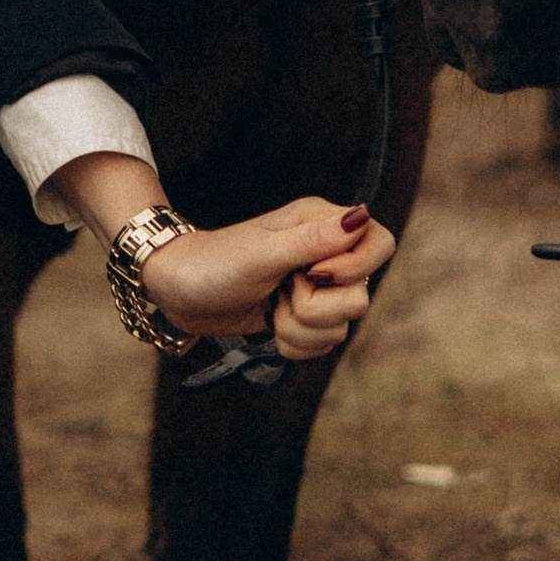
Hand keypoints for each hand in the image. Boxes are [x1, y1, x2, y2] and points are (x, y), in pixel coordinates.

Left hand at [143, 200, 392, 363]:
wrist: (178, 292)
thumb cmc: (214, 264)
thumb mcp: (263, 253)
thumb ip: (315, 240)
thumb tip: (362, 215)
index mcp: (322, 224)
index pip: (381, 243)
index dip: (358, 268)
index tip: (316, 274)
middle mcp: (327, 254)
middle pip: (361, 299)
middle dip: (315, 309)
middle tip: (281, 290)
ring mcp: (317, 289)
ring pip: (341, 328)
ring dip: (299, 328)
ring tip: (270, 307)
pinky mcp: (304, 318)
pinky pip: (323, 345)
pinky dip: (294, 343)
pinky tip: (271, 325)